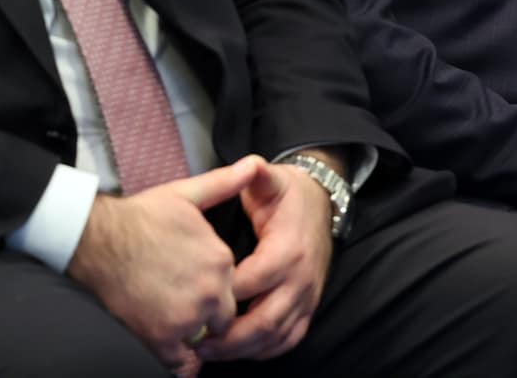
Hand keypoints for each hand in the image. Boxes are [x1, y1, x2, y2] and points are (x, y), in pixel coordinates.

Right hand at [68, 156, 261, 370]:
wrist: (99, 241)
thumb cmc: (140, 218)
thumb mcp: (186, 195)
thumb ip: (224, 185)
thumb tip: (251, 166)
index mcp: (220, 260)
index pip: (234, 285)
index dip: (217, 285)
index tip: (198, 281)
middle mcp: (211, 292)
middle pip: (224, 315)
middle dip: (209, 312)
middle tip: (184, 301)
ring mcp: (187, 318)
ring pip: (205, 337)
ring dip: (193, 333)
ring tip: (173, 317)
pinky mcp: (163, 339)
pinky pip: (184, 363)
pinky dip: (180, 358)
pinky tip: (168, 341)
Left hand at [196, 159, 334, 362]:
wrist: (322, 205)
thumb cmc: (288, 196)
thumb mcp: (272, 180)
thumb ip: (256, 174)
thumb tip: (249, 164)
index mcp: (288, 249)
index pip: (252, 281)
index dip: (223, 294)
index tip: (194, 300)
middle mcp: (301, 279)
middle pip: (264, 319)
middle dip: (229, 336)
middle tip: (197, 342)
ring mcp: (307, 297)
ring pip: (276, 336)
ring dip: (242, 349)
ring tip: (209, 352)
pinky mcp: (308, 308)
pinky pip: (289, 340)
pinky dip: (265, 351)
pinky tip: (239, 352)